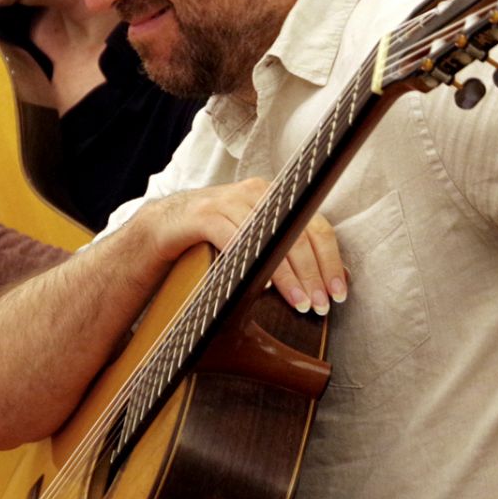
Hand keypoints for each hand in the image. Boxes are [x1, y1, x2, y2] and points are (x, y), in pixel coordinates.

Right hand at [138, 178, 346, 314]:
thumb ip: (282, 254)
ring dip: (287, 274)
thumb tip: (322, 283)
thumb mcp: (252, 244)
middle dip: (313, 273)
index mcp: (275, 199)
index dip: (330, 260)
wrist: (159, 230)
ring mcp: (228, 201)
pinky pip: (232, 237)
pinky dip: (249, 262)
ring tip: (299, 303)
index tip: (338, 293)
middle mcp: (255, 193)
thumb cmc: (211, 242)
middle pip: (297, 231)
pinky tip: (258, 287)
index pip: (315, 226)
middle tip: (320, 305)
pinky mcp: (202, 215)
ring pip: (269, 237)